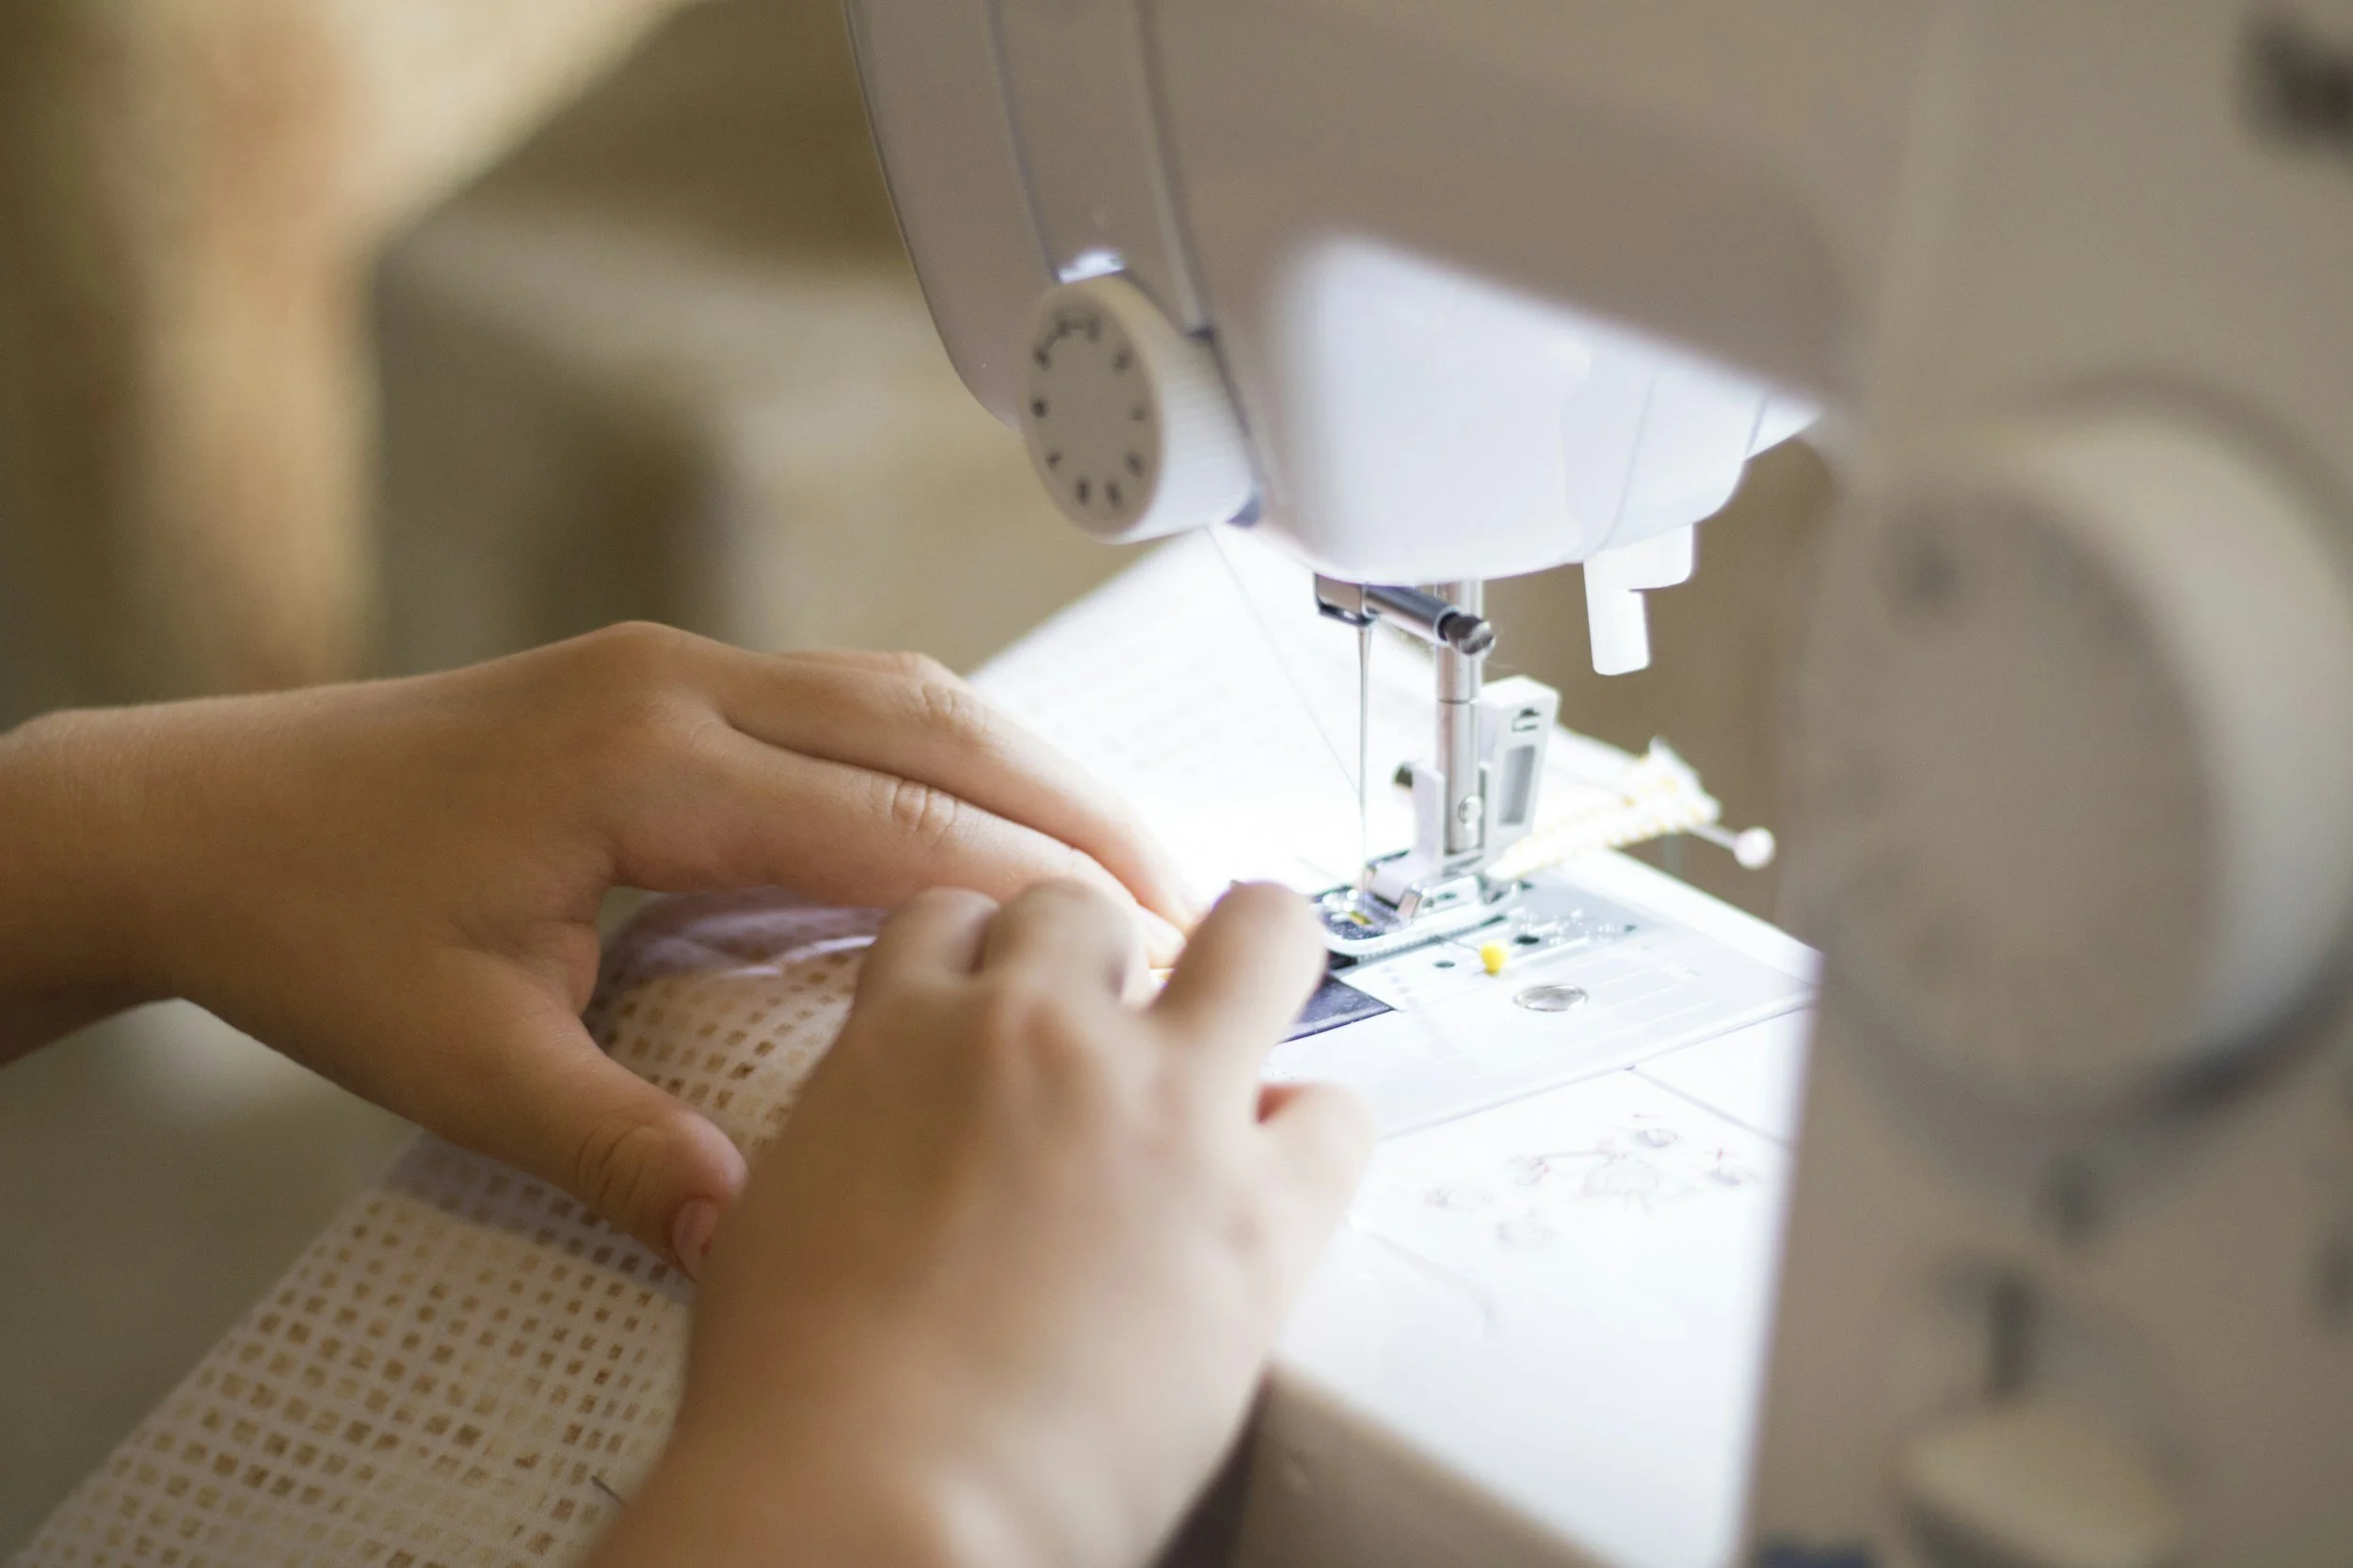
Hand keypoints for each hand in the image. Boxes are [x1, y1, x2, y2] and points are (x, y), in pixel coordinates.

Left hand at [0, 624, 1196, 1272]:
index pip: (893, 818)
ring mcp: (670, 667)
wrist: (199, 815)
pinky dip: (939, 744)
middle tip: (1175, 883)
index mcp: (645, 764)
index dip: (1032, 878)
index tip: (1138, 933)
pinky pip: (841, 690)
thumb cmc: (317, 920)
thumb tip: (747, 1231)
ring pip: (896, 684)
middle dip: (1068, 796)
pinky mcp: (657, 680)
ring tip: (1111, 842)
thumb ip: (615, 1144)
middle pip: (929, 718)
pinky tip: (977, 804)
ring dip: (1015, 756)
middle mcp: (677, 687)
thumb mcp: (461, 1059)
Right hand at [591, 880, 1372, 1567]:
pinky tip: (1287, 1180)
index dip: (990, 961)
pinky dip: (1315, 1141)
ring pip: (1258, 935)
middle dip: (1104, 958)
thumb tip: (872, 1150)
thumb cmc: (798, 1399)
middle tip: (1124, 1019)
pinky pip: (1336, 1116)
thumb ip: (847, 1144)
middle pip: (1091, 908)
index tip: (1012, 999)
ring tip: (1254, 1014)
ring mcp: (1158, 1105)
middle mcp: (1035, 1036)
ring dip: (1253, 970)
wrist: (872, 1504)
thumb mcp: (775, 1221)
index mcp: (903, 1036)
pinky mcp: (1256, 1209)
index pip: (957, 919)